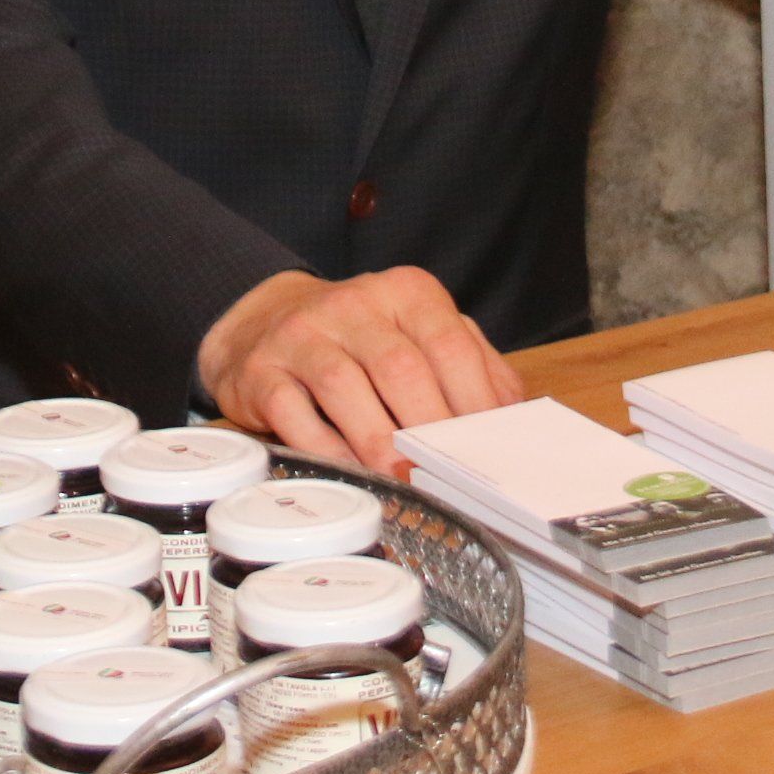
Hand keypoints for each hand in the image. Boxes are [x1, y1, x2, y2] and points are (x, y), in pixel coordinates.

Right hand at [196, 267, 527, 475]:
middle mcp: (353, 304)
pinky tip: (349, 471)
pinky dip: (325, 448)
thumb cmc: (361, 338)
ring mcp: (302, 334)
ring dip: (377, 443)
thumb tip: (512, 415)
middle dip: (427, 429)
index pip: (450, 343)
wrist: (265, 320)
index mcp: (405, 292)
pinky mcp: (261, 370)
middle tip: (445, 474)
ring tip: (403, 480)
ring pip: (344, 386)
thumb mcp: (419, 333)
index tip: (485, 449)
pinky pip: (292, 412)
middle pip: (400, 367)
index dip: (472, 401)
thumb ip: (470, 364)